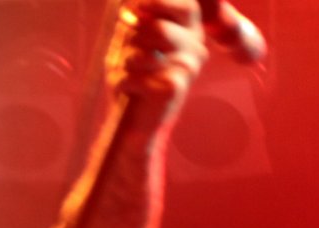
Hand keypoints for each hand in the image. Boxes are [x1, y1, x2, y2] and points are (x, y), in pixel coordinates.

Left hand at [109, 1, 208, 132]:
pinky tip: (128, 90)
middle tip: (127, 57)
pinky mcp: (174, 89)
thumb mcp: (131, 43)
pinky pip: (135, 76)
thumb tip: (132, 7)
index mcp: (190, 32)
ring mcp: (188, 69)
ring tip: (128, 73)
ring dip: (125, 63)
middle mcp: (195, 48)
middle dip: (132, 40)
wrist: (135, 124)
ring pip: (144, 54)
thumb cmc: (133, 78)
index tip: (136, 8)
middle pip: (159, 28)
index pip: (187, 6)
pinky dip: (122, 82)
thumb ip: (135, 21)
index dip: (159, 2)